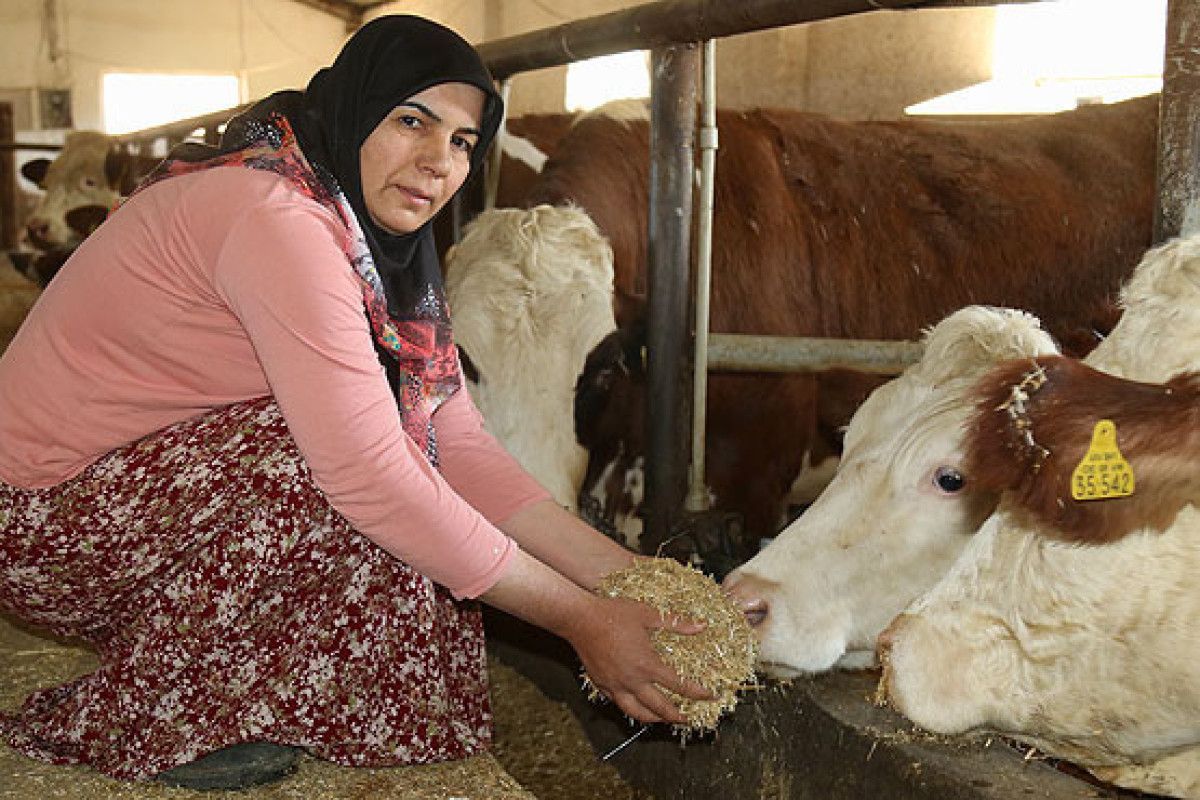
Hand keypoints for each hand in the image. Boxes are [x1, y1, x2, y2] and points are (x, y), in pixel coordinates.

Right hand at [565, 594, 712, 724]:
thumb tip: (701, 626)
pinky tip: (636, 707)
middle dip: (677, 715)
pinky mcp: (602, 685)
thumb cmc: (613, 614)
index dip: (697, 693)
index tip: (709, 695)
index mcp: (647, 664)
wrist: (580, 619)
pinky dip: (631, 710)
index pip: (679, 686)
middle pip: (660, 707)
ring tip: (663, 720)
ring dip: (654, 719)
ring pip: (638, 713)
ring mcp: (615, 686)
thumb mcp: (648, 614)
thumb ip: (675, 623)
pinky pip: (619, 704)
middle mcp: (633, 680)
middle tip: (688, 718)